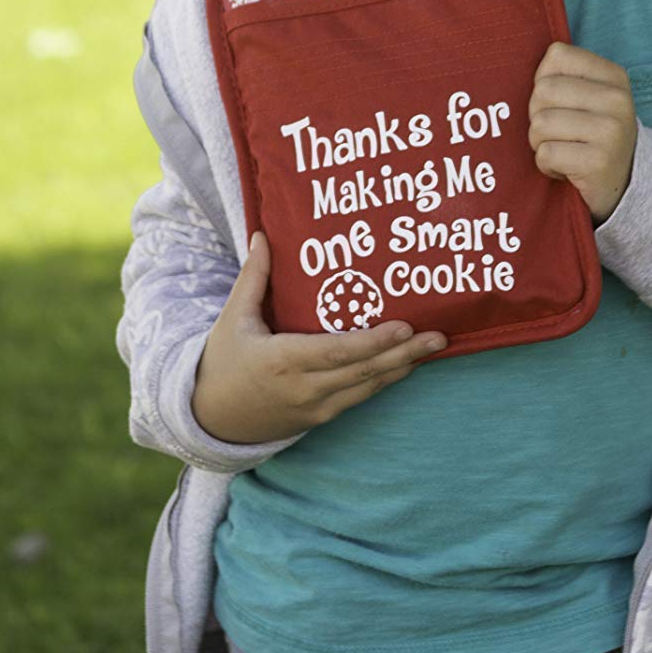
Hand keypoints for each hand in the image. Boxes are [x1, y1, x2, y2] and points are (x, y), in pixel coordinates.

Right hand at [191, 228, 443, 445]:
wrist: (212, 417)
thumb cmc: (223, 361)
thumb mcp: (234, 317)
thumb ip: (254, 277)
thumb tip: (262, 234)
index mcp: (282, 361)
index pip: (338, 352)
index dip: (374, 342)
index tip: (405, 326)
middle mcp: (304, 388)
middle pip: (363, 372)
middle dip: (405, 355)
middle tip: (439, 337)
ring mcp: (314, 407)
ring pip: (367, 388)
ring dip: (402, 368)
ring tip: (434, 347)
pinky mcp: (320, 417)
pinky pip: (359, 398)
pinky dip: (384, 380)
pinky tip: (406, 364)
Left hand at [529, 43, 637, 223]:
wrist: (621, 182)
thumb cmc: (591, 132)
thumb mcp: (589, 96)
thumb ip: (561, 75)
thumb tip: (515, 66)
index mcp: (614, 76)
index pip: (557, 55)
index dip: (544, 80)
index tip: (558, 101)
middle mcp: (617, 99)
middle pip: (543, 91)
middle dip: (538, 115)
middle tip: (556, 132)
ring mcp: (611, 131)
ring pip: (540, 124)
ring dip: (540, 143)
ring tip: (562, 150)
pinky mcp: (598, 162)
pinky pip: (546, 154)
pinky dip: (546, 165)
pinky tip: (565, 168)